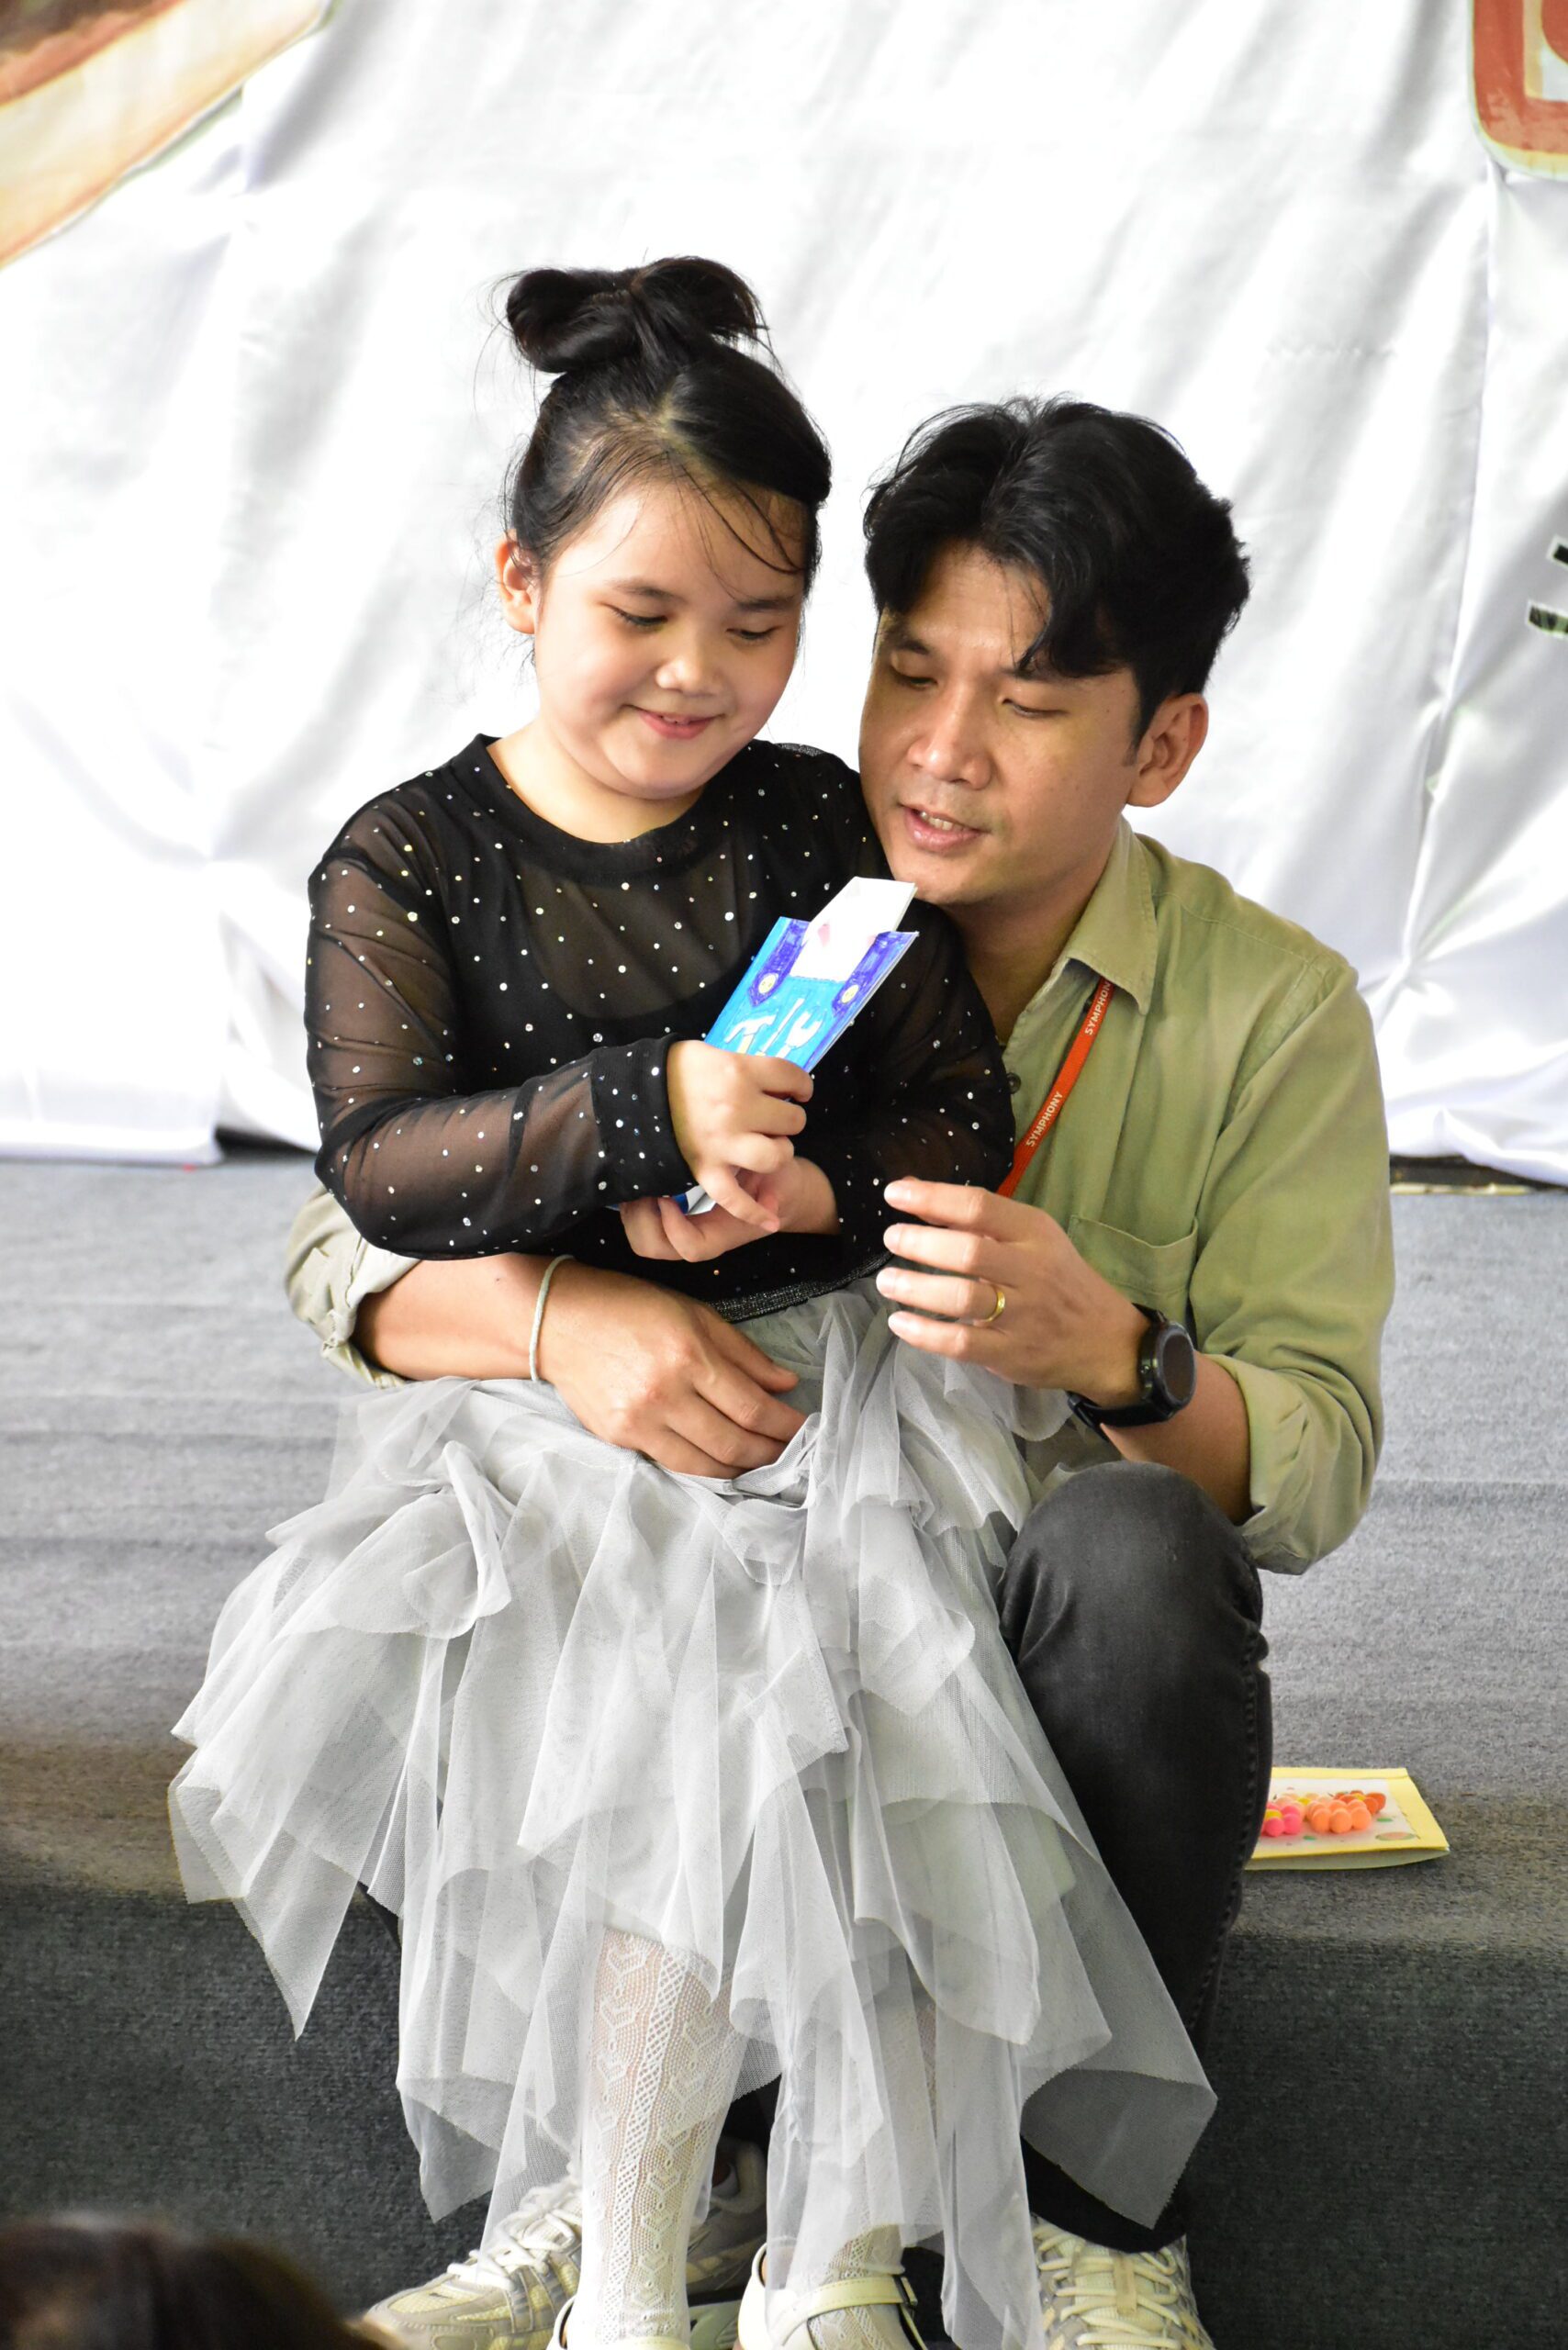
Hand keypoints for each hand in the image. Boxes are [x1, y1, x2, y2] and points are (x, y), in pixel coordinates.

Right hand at [539, 1262, 806, 1475]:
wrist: (557, 1321)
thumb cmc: (629, 1307)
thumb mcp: (694, 1313)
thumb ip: (743, 1352)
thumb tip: (786, 1385)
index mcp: (690, 1354)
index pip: (752, 1406)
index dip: (785, 1424)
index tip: (805, 1428)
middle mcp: (666, 1392)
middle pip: (734, 1442)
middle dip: (771, 1451)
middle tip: (791, 1451)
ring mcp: (640, 1420)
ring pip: (706, 1464)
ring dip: (742, 1467)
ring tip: (763, 1461)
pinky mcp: (621, 1437)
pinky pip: (674, 1464)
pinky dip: (706, 1467)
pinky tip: (723, 1462)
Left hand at [618, 1157, 838, 1262]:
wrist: (777, 1186)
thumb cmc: (778, 1185)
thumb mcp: (782, 1183)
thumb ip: (776, 1193)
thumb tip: (771, 1205)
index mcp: (721, 1234)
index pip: (690, 1248)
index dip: (675, 1228)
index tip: (669, 1196)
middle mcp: (696, 1236)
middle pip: (654, 1249)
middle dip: (641, 1221)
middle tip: (644, 1186)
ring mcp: (679, 1227)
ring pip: (640, 1238)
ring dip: (631, 1211)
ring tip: (638, 1179)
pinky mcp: (668, 1214)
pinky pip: (638, 1219)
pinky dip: (631, 1201)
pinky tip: (640, 1175)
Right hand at [665, 1041, 812, 1231]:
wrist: (627, 1094)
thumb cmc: (671, 1071)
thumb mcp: (708, 1054)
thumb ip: (740, 1065)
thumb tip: (768, 1078)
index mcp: (738, 1071)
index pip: (792, 1077)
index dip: (801, 1084)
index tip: (797, 1090)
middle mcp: (736, 1107)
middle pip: (791, 1119)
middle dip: (787, 1118)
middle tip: (772, 1117)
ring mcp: (722, 1142)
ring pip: (776, 1155)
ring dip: (779, 1152)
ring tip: (768, 1145)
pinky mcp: (707, 1170)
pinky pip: (735, 1199)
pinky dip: (754, 1213)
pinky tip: (771, 1220)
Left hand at [874, 1177, 1147, 1403]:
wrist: (1106, 1340)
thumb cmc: (1059, 1280)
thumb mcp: (1032, 1239)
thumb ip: (977, 1220)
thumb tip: (915, 1194)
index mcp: (1034, 1232)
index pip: (979, 1205)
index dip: (932, 1197)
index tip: (894, 1194)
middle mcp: (1031, 1269)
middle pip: (969, 1251)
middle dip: (921, 1242)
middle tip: (891, 1239)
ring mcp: (1023, 1314)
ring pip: (963, 1297)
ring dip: (916, 1287)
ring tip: (887, 1281)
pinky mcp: (1013, 1353)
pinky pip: (962, 1343)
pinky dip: (926, 1333)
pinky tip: (901, 1322)